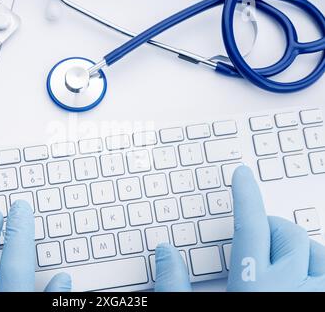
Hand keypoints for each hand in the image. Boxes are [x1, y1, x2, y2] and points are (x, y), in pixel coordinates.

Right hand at [154, 166, 324, 291]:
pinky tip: (301, 279)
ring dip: (299, 248)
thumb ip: (174, 284)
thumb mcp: (189, 311)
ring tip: (281, 259)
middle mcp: (287, 289)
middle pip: (287, 235)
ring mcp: (311, 296)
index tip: (242, 176)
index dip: (245, 195)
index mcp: (251, 287)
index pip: (250, 226)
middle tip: (257, 237)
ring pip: (317, 252)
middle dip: (271, 227)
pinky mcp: (323, 303)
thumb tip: (165, 252)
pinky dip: (317, 267)